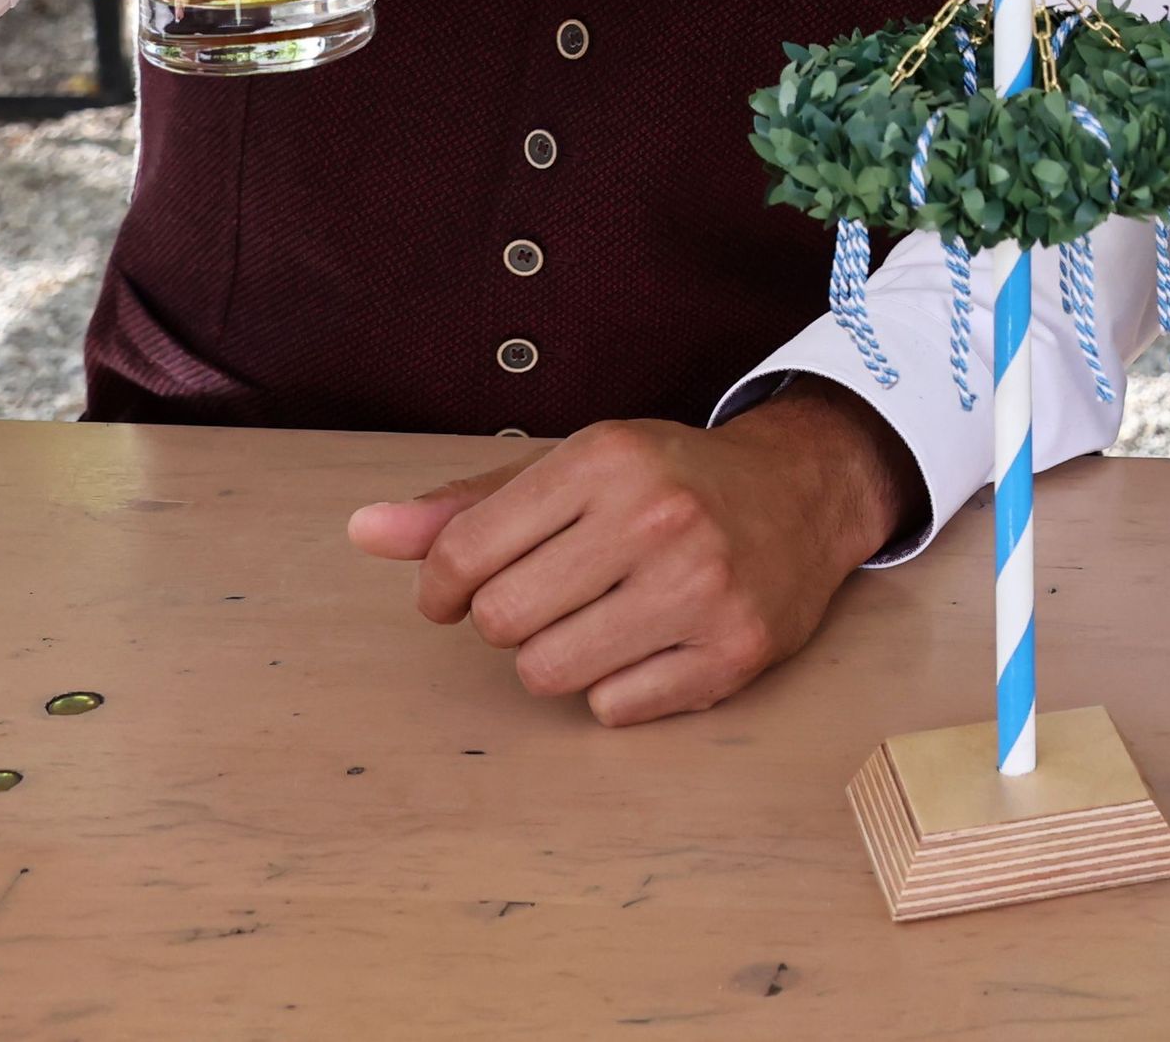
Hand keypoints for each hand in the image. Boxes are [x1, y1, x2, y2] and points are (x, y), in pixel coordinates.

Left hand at [343, 389, 909, 724]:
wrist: (805, 492)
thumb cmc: (669, 482)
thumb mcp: (572, 469)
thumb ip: (467, 506)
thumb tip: (363, 531)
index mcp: (607, 460)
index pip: (463, 554)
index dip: (440, 588)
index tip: (454, 593)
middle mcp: (658, 518)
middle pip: (501, 622)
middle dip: (506, 621)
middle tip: (548, 599)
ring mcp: (703, 588)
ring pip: (549, 674)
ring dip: (556, 658)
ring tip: (596, 621)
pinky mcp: (735, 651)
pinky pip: (614, 709)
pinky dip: (616, 688)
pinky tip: (647, 644)